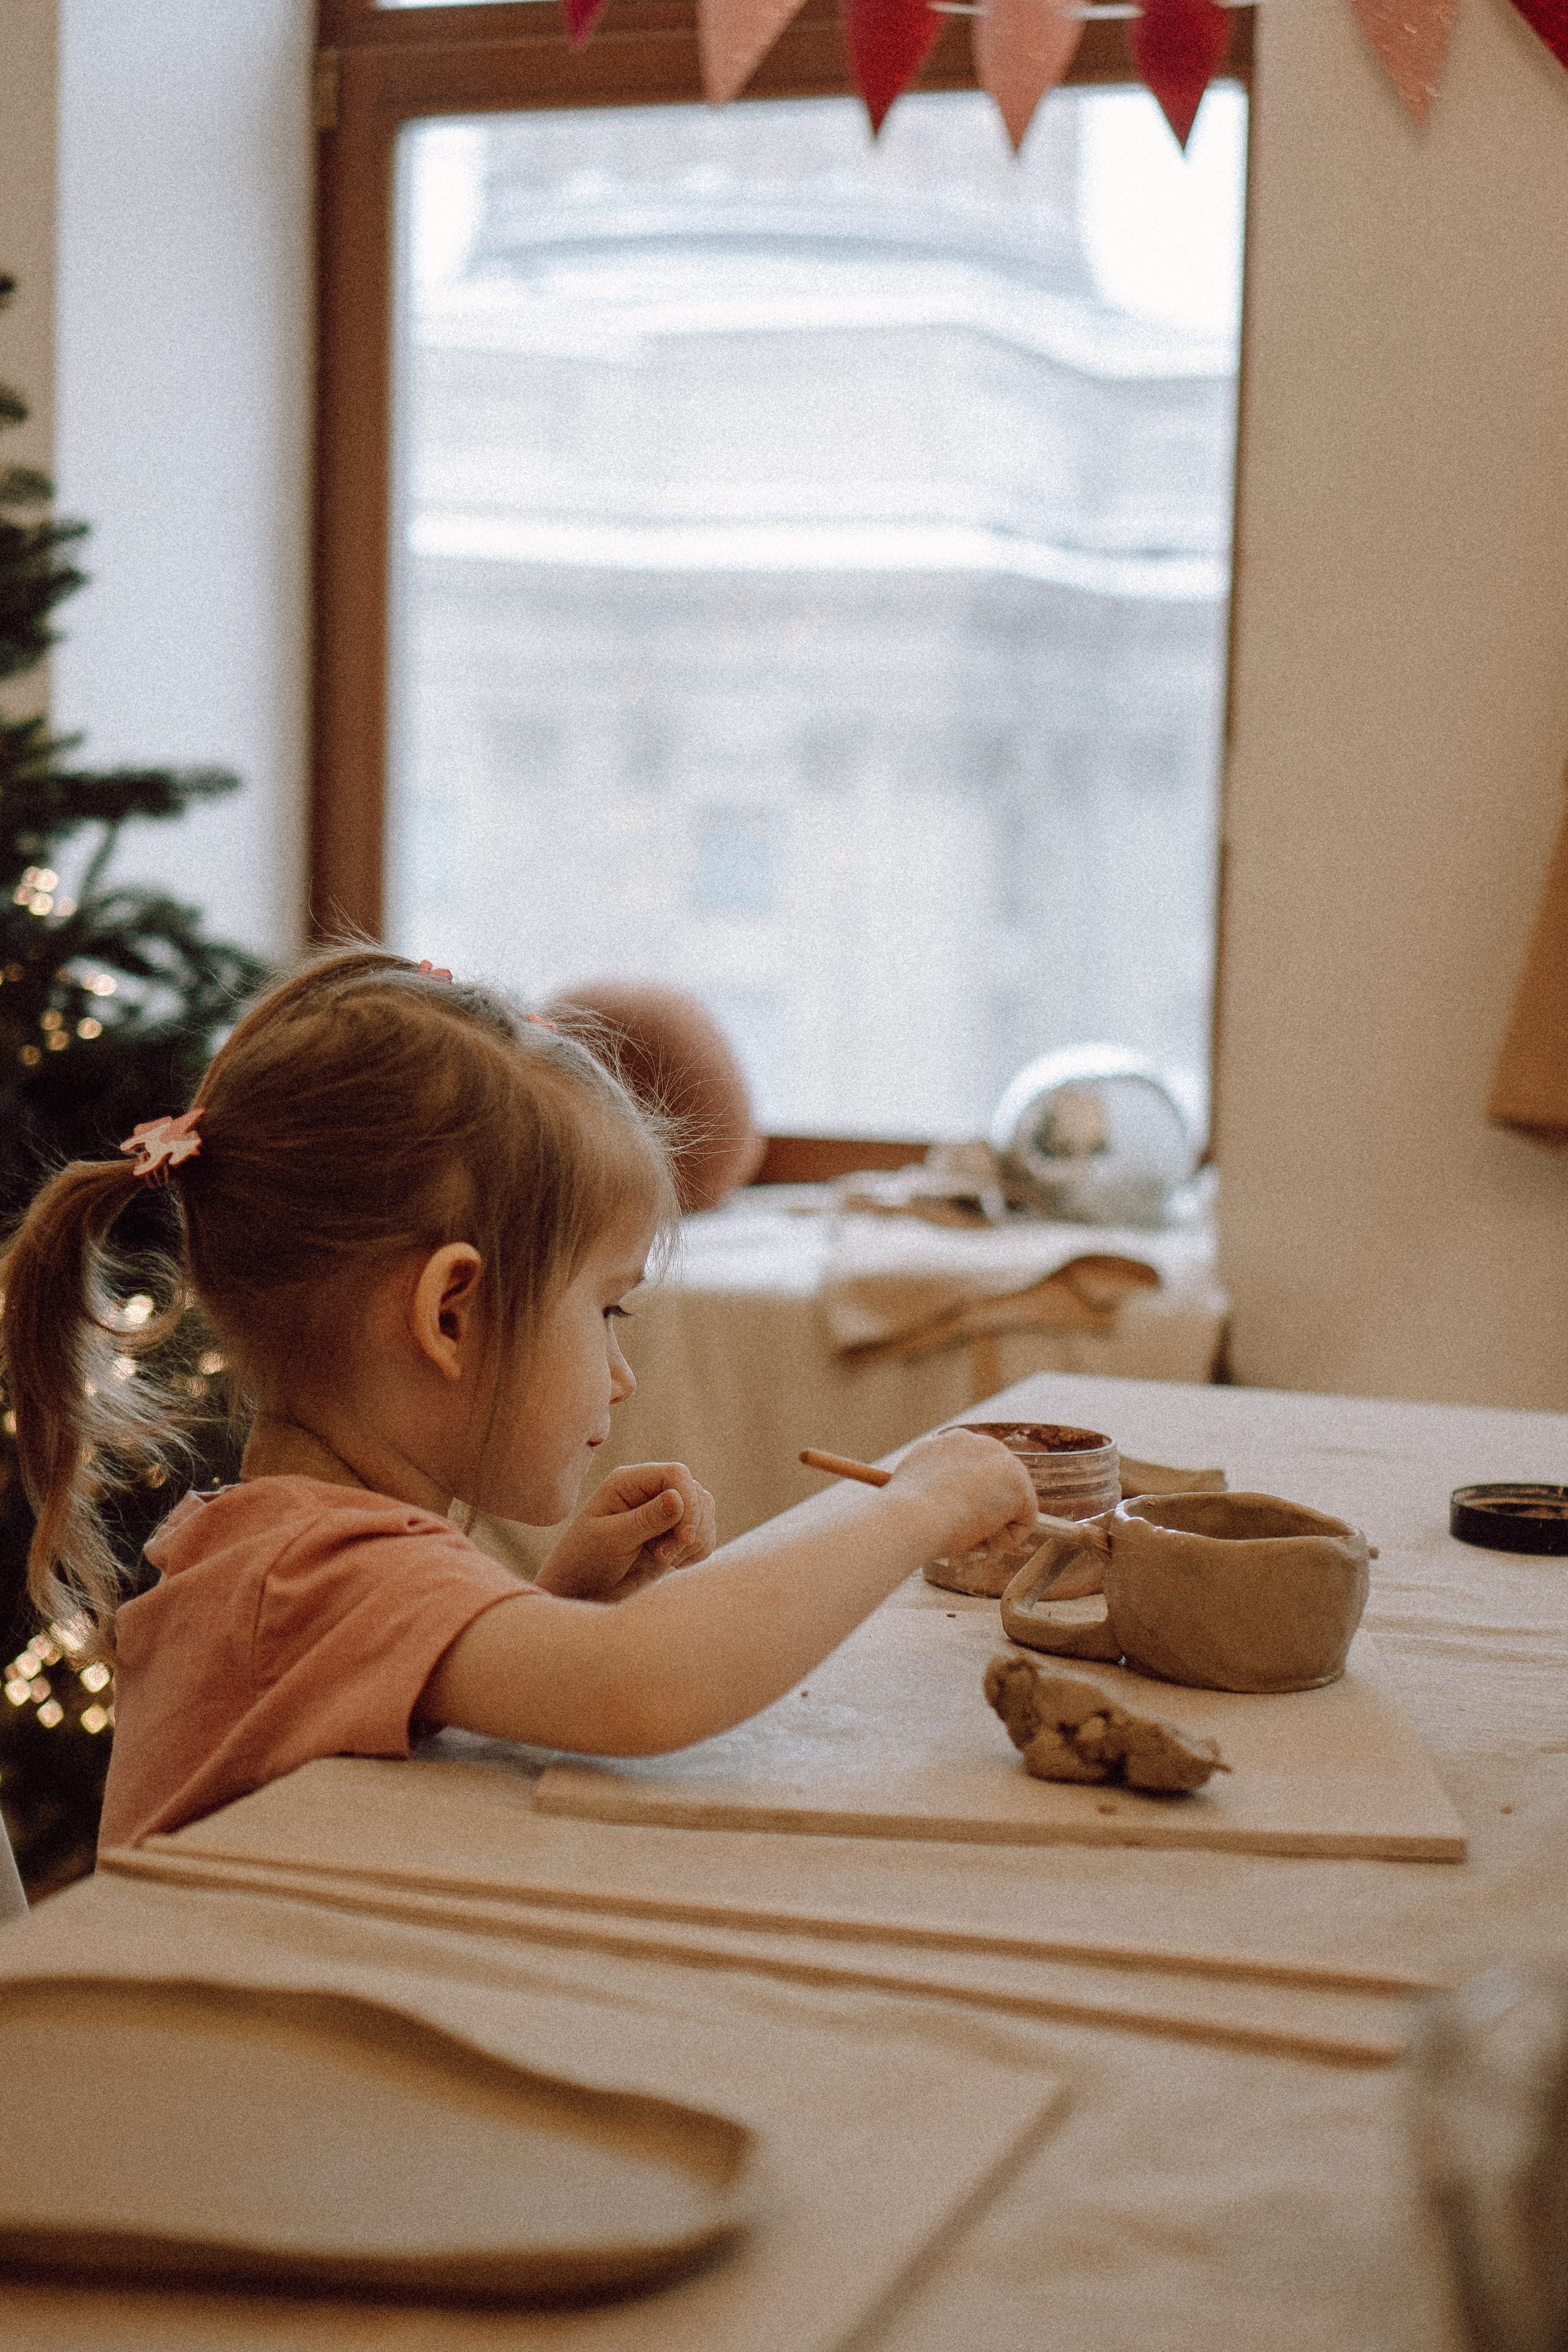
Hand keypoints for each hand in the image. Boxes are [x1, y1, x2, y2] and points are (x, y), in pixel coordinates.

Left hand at [536, 1461, 717, 1601]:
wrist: (583, 1593)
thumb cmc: (586, 1563)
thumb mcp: (611, 1540)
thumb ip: (645, 1519)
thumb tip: (678, 1498)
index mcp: (628, 1481)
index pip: (676, 1473)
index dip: (689, 1501)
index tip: (684, 1537)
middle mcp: (649, 1491)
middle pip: (696, 1493)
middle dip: (691, 1527)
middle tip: (663, 1558)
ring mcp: (664, 1512)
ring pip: (705, 1512)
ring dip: (694, 1541)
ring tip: (663, 1561)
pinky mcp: (674, 1535)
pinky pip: (705, 1534)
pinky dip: (697, 1551)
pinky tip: (673, 1564)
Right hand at [885, 1430, 1036, 1560]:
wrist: (910, 1517)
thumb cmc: (904, 1514)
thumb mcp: (916, 1489)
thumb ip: (936, 1486)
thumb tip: (942, 1503)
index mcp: (951, 1442)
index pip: (975, 1472)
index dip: (968, 1502)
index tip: (951, 1521)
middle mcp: (978, 1442)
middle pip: (999, 1486)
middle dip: (986, 1514)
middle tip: (961, 1535)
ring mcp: (1001, 1459)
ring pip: (1011, 1505)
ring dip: (993, 1528)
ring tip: (965, 1536)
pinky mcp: (1018, 1483)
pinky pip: (1025, 1521)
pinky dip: (1007, 1540)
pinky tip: (981, 1539)